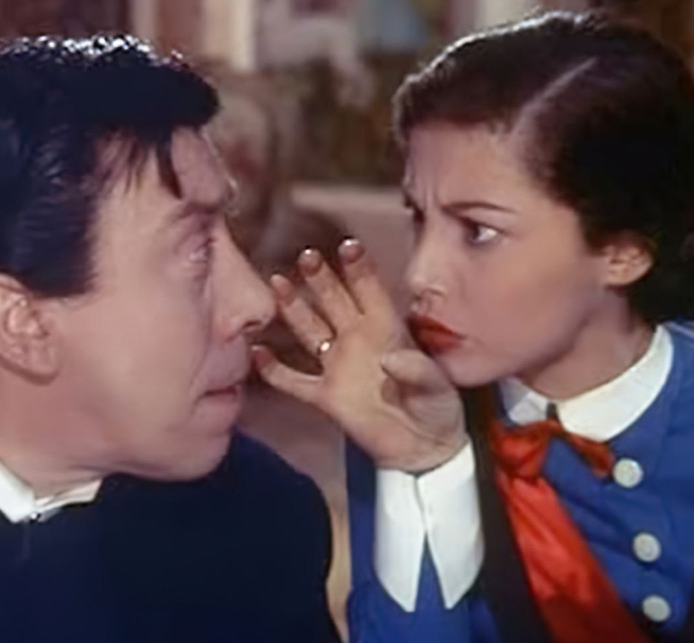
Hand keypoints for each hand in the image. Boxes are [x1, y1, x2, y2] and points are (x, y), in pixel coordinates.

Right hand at [252, 239, 466, 472]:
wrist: (421, 448)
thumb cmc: (437, 409)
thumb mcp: (436, 387)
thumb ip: (416, 370)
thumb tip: (390, 358)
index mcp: (387, 330)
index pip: (371, 292)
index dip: (359, 269)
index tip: (348, 246)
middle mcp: (358, 341)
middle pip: (334, 302)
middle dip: (321, 279)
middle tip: (307, 256)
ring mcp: (338, 367)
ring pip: (309, 330)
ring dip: (293, 308)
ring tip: (277, 283)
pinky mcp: (325, 397)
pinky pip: (293, 381)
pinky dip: (274, 370)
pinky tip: (257, 353)